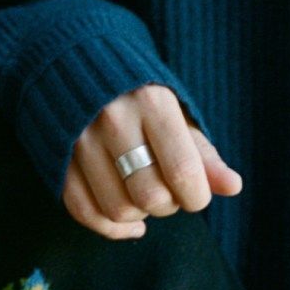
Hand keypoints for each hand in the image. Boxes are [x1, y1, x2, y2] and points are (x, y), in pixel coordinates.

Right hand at [62, 84, 241, 241]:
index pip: (183, 172)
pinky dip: (110, 228)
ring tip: (145, 195)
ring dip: (140, 215)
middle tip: (168, 190)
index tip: (195, 192)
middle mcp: (112, 118)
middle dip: (168, 205)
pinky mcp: (56, 155)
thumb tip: (233, 187)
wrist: (76, 61)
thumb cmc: (139, 94)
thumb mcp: (176, 112)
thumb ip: (203, 151)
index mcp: (151, 102)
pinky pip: (82, 210)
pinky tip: (130, 222)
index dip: (196, 197)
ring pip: (117, 209)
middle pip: (150, 196)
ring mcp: (79, 138)